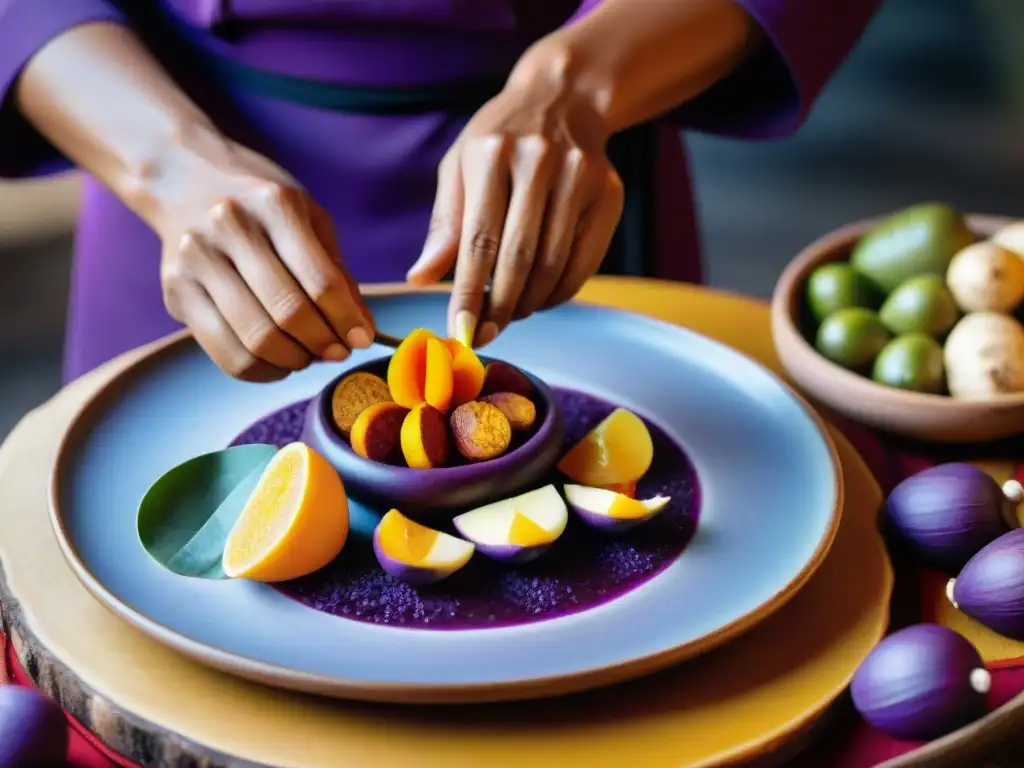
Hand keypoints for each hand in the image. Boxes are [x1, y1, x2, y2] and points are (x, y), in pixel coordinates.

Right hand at [155, 137, 373, 381]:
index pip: (321, 280)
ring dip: (293, 360)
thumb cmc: (260, 205)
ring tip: (307, 355)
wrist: (183, 178)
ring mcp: (197, 259)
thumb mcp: (309, 220)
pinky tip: (276, 362)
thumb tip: (362, 333)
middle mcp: (230, 227)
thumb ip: (338, 274)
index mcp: (275, 205)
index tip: (361, 341)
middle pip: (288, 313)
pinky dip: (260, 369)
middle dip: (322, 344)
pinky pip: (225, 352)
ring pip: (256, 339)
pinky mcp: (176, 291)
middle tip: (336, 352)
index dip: (346, 320)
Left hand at [406, 63, 623, 346]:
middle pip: (520, 257)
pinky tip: (539, 298)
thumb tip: (422, 278)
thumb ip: (445, 224)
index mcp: (491, 153)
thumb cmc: (498, 140)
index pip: (479, 239)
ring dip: (529, 303)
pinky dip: (559, 292)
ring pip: (554, 264)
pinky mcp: (608, 193)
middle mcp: (539, 161)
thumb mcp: (460, 167)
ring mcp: (579, 176)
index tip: (459, 331)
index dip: (469, 292)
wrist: (563, 98)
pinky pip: (583, 261)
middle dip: (500, 307)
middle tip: (484, 335)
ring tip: (508, 316)